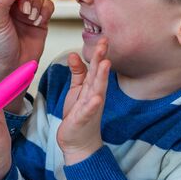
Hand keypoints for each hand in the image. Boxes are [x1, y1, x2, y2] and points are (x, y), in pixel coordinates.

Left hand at [0, 0, 54, 84]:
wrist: (14, 67)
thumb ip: (1, 1)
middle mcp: (11, 3)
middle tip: (23, 9)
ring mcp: (27, 10)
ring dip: (35, 4)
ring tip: (29, 19)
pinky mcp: (40, 18)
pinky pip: (48, 5)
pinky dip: (45, 11)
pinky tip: (38, 22)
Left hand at [57, 39, 110, 163]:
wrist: (79, 141)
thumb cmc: (78, 114)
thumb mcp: (77, 90)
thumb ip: (77, 73)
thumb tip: (75, 54)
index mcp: (92, 87)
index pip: (96, 67)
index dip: (99, 53)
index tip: (103, 38)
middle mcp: (95, 95)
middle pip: (99, 75)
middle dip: (101, 59)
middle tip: (105, 43)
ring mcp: (91, 108)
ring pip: (97, 90)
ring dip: (102, 77)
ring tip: (105, 64)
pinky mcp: (84, 120)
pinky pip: (89, 111)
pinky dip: (92, 104)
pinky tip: (96, 98)